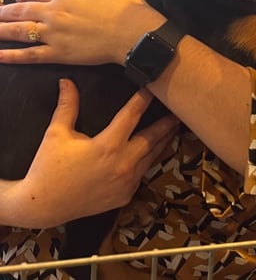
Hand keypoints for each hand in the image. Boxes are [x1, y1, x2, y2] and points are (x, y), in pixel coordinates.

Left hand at [0, 0, 165, 65]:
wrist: (135, 33)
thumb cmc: (127, 5)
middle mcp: (53, 11)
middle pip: (20, 10)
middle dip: (4, 12)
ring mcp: (52, 33)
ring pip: (18, 31)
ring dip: (0, 30)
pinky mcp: (57, 53)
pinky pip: (28, 54)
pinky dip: (10, 56)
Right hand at [2, 79, 178, 228]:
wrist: (42, 206)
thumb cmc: (48, 168)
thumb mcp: (56, 134)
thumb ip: (67, 106)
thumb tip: (66, 81)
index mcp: (107, 145)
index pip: (131, 115)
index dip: (143, 100)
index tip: (153, 88)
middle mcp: (123, 163)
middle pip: (153, 137)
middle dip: (167, 123)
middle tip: (180, 111)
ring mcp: (127, 182)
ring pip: (153, 157)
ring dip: (164, 142)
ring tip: (174, 129)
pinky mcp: (126, 195)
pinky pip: (143, 174)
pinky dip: (149, 162)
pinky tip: (156, 153)